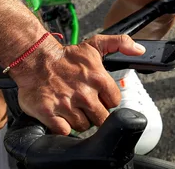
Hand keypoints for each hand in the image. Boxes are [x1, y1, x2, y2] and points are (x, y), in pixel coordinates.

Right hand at [12, 34, 145, 135]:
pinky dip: (63, 127)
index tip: (98, 97)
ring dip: (78, 120)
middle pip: (101, 119)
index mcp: (98, 78)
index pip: (114, 102)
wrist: (34, 59)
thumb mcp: (95, 45)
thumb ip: (120, 43)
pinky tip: (60, 116)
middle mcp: (84, 93)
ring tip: (71, 108)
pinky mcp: (49, 113)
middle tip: (85, 105)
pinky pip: (64, 131)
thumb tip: (140, 50)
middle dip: (95, 114)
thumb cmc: (65, 57)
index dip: (107, 101)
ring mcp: (67, 104)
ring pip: (83, 126)